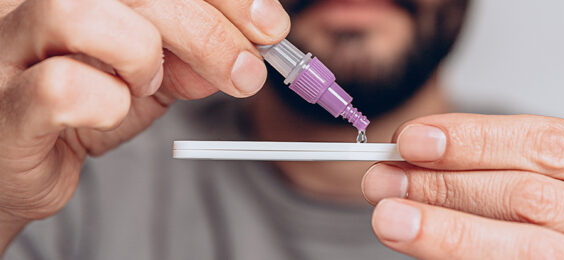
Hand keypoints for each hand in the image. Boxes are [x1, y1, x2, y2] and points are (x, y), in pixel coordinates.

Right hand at [0, 0, 288, 251]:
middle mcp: (34, 1)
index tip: (270, 26)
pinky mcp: (3, 102)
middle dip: (210, 29)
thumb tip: (246, 53)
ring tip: (145, 85)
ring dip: (143, 56)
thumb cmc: (80, 107)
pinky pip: (61, 85)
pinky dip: (107, 102)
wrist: (20, 162)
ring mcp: (8, 44)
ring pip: (83, 12)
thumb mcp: (148, 75)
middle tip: (247, 73)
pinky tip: (108, 110)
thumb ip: (190, 58)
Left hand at [361, 114, 563, 258]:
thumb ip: (515, 169)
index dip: (475, 141)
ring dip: (447, 231)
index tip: (413, 140)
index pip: (548, 145)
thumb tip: (425, 163)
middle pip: (530, 199)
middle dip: (446, 187)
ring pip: (531, 249)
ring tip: (392, 218)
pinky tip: (433, 253)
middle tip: (384, 181)